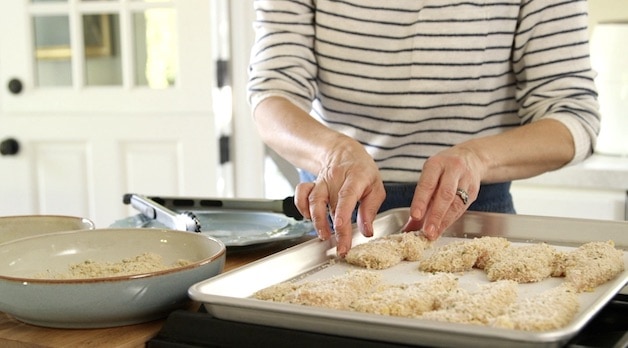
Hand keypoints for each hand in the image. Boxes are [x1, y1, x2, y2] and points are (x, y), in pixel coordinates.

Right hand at [294, 138, 385, 256]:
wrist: (344, 153)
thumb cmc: (362, 172)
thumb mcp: (376, 187)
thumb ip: (370, 210)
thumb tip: (367, 231)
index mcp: (355, 177)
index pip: (346, 196)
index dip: (342, 214)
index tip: (341, 231)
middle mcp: (336, 179)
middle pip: (330, 203)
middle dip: (333, 228)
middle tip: (340, 247)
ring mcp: (322, 181)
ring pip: (313, 199)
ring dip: (317, 220)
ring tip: (324, 235)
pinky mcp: (312, 185)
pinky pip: (301, 194)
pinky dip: (302, 206)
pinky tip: (309, 217)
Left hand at [403, 145, 483, 239]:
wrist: (471, 157)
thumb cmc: (443, 169)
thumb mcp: (429, 176)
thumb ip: (419, 200)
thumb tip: (408, 227)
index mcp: (436, 164)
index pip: (427, 184)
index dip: (421, 201)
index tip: (415, 216)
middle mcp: (453, 169)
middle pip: (445, 194)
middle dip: (435, 215)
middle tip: (427, 231)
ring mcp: (466, 179)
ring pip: (456, 203)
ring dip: (444, 221)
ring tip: (434, 234)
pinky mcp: (474, 190)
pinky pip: (462, 208)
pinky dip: (451, 220)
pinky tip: (443, 228)